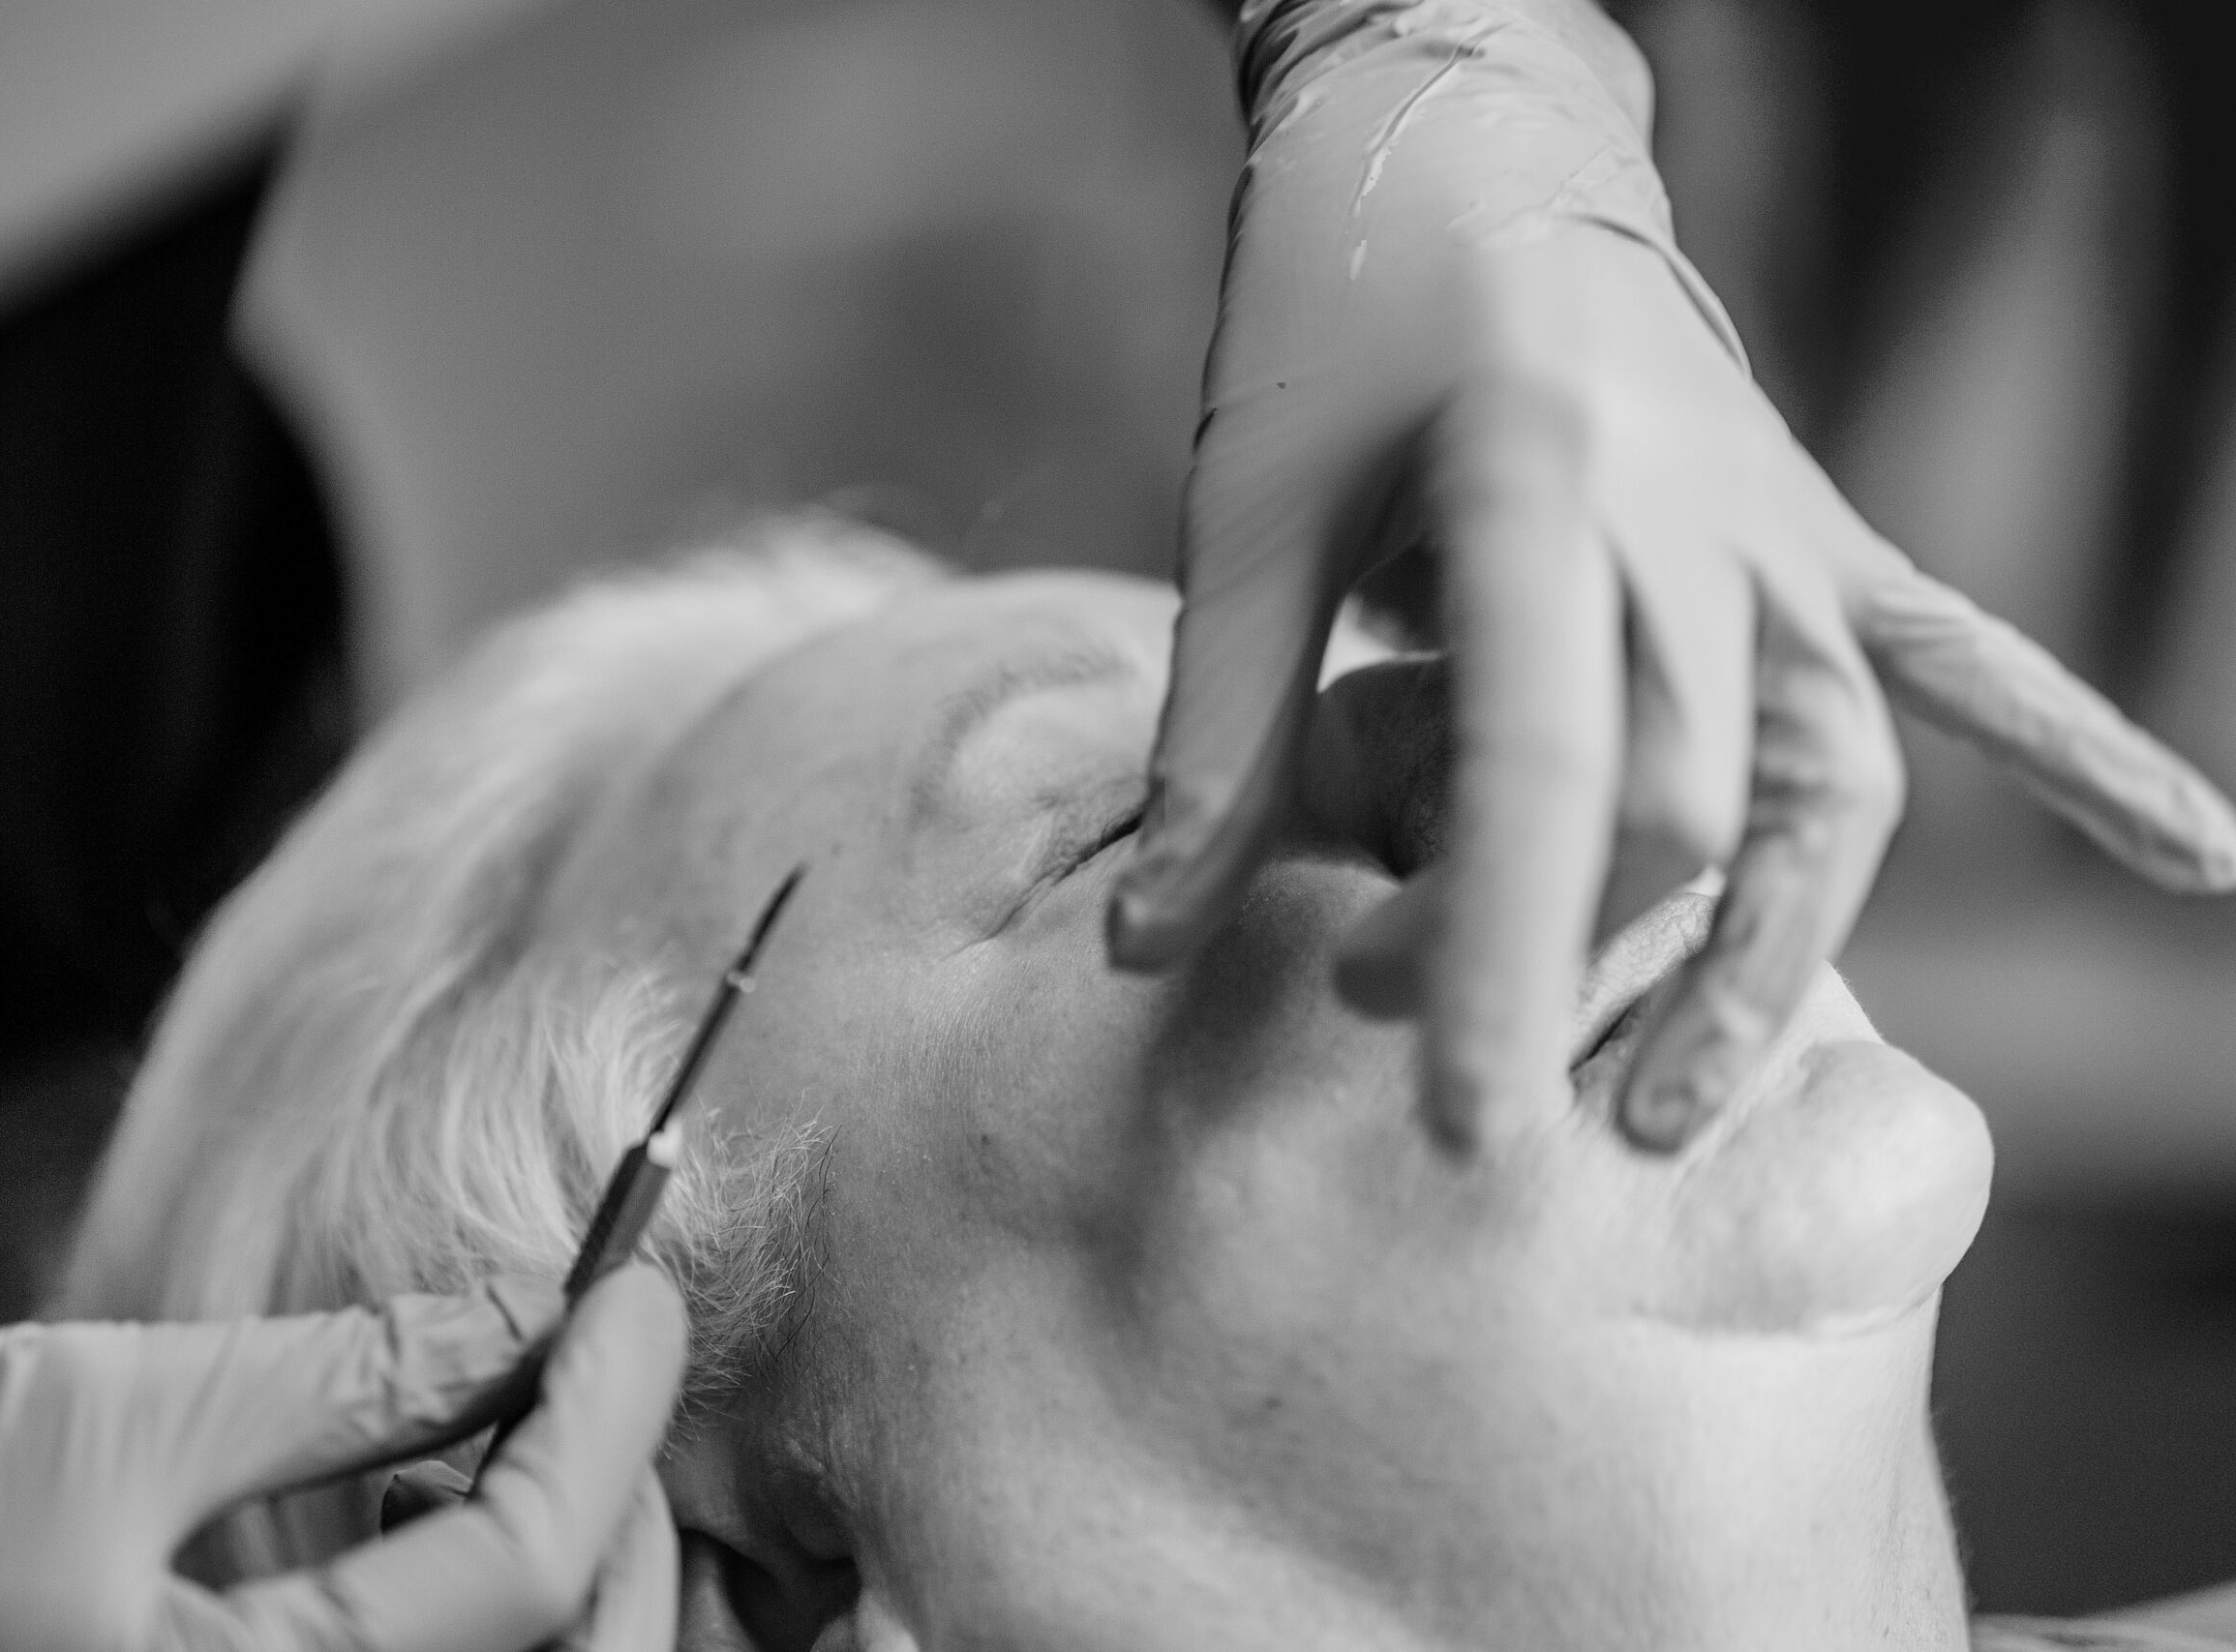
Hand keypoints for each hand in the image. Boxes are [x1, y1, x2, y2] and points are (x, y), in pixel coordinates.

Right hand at [0, 1268, 686, 1651]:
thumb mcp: (122, 1416)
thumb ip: (353, 1377)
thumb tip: (528, 1310)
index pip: (530, 1570)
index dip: (610, 1410)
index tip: (635, 1287)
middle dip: (618, 1501)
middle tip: (599, 1352)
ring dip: (561, 1556)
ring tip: (504, 1414)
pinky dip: (479, 1607)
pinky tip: (426, 1496)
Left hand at [1108, 0, 2235, 1151]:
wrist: (1463, 128)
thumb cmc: (1332, 308)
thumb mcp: (1247, 507)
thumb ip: (1212, 736)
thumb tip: (1144, 952)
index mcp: (1535, 478)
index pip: (1545, 769)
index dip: (1500, 959)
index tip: (1459, 1129)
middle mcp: (1694, 507)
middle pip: (1682, 803)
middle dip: (1548, 950)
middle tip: (1383, 1005)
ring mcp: (1782, 522)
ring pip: (1830, 780)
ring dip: (1762, 952)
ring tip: (1665, 1104)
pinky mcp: (1820, 528)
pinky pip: (1972, 655)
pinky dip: (2084, 756)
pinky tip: (2198, 858)